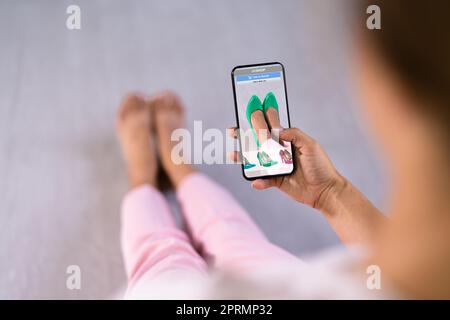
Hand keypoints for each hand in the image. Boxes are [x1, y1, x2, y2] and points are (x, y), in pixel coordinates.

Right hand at [228, 127, 343, 209]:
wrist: (325, 190)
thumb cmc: (320, 166)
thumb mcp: (311, 145)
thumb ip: (294, 134)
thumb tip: (276, 130)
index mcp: (287, 141)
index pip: (270, 128)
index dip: (259, 121)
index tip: (247, 113)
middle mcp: (279, 152)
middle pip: (258, 143)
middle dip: (244, 137)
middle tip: (234, 131)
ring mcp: (276, 167)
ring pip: (256, 161)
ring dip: (244, 158)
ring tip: (234, 155)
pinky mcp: (276, 181)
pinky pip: (263, 180)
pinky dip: (259, 181)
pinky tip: (257, 181)